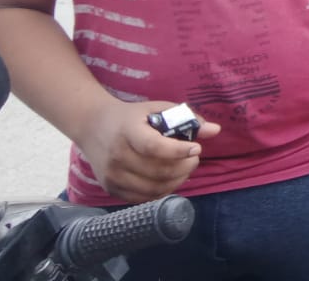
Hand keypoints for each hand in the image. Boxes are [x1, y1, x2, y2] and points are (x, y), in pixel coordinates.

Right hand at [78, 99, 220, 202]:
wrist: (92, 126)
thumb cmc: (131, 116)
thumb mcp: (157, 108)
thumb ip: (186, 118)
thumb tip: (216, 130)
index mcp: (127, 131)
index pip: (154, 147)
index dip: (179, 150)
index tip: (197, 148)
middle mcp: (117, 156)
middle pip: (158, 171)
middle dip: (185, 167)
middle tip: (194, 158)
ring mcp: (112, 176)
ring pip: (153, 188)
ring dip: (177, 181)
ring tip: (185, 168)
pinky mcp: (111, 189)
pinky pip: (143, 198)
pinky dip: (162, 191)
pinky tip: (171, 179)